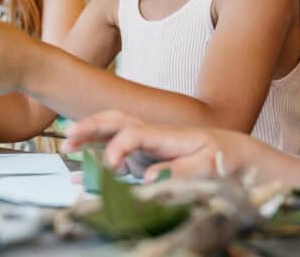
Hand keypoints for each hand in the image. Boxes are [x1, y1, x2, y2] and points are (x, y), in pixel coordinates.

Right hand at [62, 110, 253, 181]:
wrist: (233, 153)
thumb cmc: (223, 156)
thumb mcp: (211, 165)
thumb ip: (181, 170)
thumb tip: (149, 177)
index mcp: (166, 134)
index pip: (134, 133)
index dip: (118, 147)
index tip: (110, 167)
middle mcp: (151, 135)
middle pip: (115, 121)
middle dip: (90, 127)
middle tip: (69, 139)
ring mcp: (144, 146)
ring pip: (109, 135)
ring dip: (87, 138)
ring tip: (66, 148)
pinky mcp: (142, 159)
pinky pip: (113, 158)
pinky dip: (94, 164)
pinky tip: (78, 177)